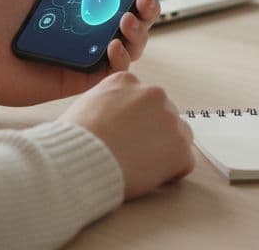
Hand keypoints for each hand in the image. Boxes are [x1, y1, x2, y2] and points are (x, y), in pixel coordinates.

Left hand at [0, 0, 181, 106]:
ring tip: (130, 15)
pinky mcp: (80, 78)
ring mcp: (86, 55)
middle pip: (134, 16)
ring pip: (132, 43)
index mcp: (76, 4)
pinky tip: (114, 43)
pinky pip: (113, 71)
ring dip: (141, 28)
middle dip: (152, 2)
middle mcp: (86, 29)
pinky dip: (122, 57)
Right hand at [59, 72, 194, 199]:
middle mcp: (153, 93)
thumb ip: (108, 99)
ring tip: (139, 165)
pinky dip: (171, 172)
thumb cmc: (75, 139)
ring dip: (165, 150)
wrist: (80, 159)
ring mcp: (169, 120)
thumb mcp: (86, 103)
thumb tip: (116, 113)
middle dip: (152, 133)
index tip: (124, 134)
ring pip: (178, 135)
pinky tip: (148, 176)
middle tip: (131, 152)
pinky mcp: (179, 148)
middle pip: (162, 114)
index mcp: (127, 81)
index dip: (134, 120)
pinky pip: (183, 162)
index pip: (142, 98)